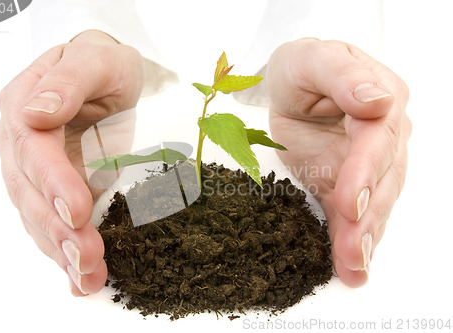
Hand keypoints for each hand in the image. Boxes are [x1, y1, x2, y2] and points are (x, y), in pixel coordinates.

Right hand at [0, 30, 143, 294]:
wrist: (105, 77)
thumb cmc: (102, 65)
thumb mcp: (95, 60)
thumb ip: (68, 82)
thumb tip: (35, 113)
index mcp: (21, 106)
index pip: (32, 148)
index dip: (52, 181)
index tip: (77, 210)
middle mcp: (18, 143)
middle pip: (31, 191)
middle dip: (59, 229)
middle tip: (89, 258)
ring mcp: (30, 170)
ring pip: (37, 216)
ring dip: (61, 251)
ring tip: (88, 276)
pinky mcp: (49, 190)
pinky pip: (50, 224)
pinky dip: (63, 253)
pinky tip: (79, 278)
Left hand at [267, 39, 410, 286]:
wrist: (290, 86)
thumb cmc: (302, 68)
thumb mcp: (314, 59)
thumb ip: (343, 77)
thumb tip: (379, 100)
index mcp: (383, 99)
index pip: (379, 139)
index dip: (366, 170)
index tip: (352, 199)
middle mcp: (385, 136)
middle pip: (383, 179)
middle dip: (367, 218)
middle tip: (353, 251)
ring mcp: (369, 164)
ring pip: (374, 204)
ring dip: (364, 238)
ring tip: (353, 267)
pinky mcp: (347, 184)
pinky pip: (353, 215)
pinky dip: (352, 241)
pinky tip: (351, 267)